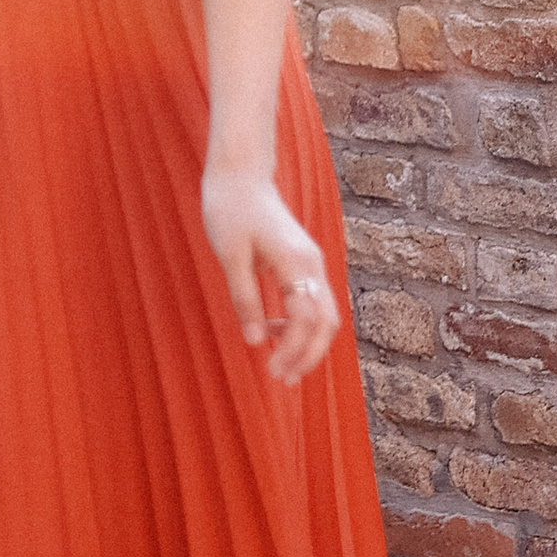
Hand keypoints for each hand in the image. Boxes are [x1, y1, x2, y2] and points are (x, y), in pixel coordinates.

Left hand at [201, 165, 342, 387]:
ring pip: (325, 315)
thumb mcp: (230, 256)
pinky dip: (300, 326)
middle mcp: (313, 265)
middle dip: (308, 355)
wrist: (241, 176)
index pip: (307, 320)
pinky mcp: (304, 264)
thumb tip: (254, 341)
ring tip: (280, 366)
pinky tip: (271, 333)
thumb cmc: (230, 210)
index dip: (293, 351)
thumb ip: (244, 298)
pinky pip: (313, 303)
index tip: (272, 371)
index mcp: (298, 263)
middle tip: (282, 380)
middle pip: (327, 323)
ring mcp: (312, 264)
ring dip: (307, 344)